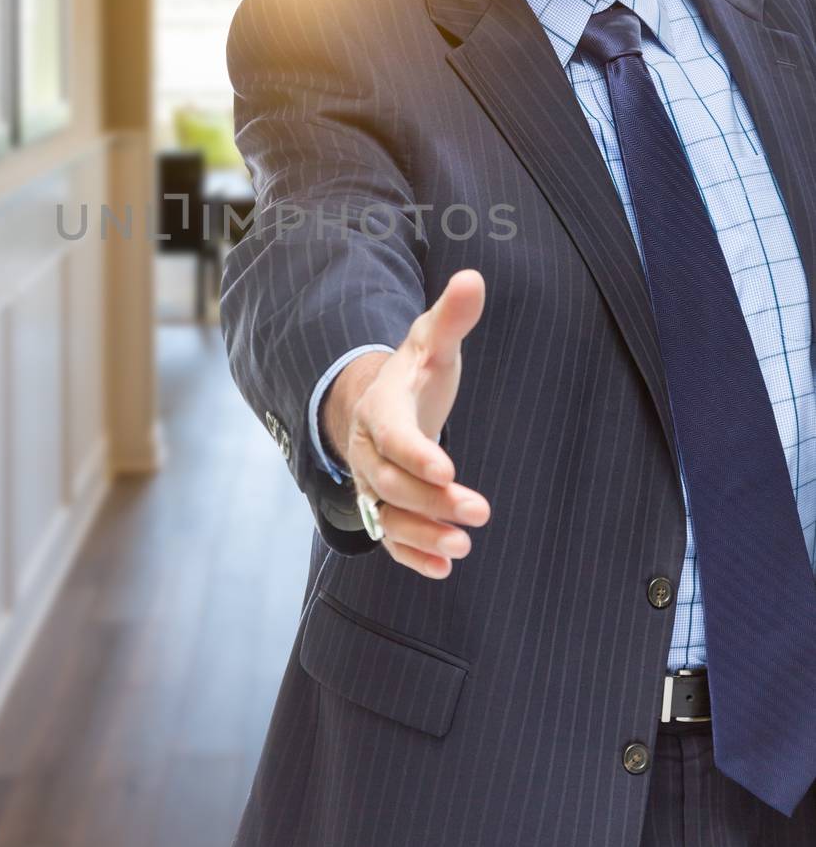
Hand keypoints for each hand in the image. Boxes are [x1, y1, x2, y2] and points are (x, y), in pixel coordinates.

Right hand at [325, 269, 490, 577]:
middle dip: (431, 499)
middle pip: (389, 483)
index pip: (392, 435)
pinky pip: (390, 538)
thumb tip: (473, 278)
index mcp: (380, 408)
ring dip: (422, 534)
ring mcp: (372, 484)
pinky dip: (413, 555)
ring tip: (462, 547)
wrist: (383, 404)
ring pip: (387, 516)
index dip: (416, 453)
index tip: (448, 470)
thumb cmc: (415, 372)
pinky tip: (445, 568)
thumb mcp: (432, 343)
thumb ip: (452, 317)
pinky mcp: (384, 509)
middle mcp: (368, 451)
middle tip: (479, 510)